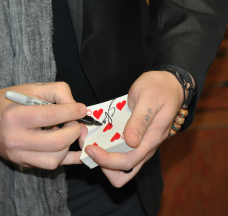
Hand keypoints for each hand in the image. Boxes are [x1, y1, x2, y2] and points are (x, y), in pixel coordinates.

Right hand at [0, 82, 86, 169]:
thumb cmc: (8, 101)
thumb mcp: (31, 88)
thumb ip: (57, 92)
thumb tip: (77, 108)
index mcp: (14, 116)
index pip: (51, 116)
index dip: (72, 112)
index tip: (81, 109)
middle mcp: (15, 139)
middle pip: (56, 142)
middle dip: (74, 131)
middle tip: (75, 122)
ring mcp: (18, 155)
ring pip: (55, 159)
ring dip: (68, 145)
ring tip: (66, 132)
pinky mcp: (22, 163)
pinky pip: (50, 166)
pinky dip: (66, 158)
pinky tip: (72, 148)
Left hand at [79, 71, 192, 186]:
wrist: (169, 84)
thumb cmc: (159, 89)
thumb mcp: (148, 99)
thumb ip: (140, 120)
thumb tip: (132, 142)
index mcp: (151, 139)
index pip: (128, 161)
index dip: (106, 160)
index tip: (90, 148)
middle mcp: (146, 147)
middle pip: (123, 171)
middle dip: (102, 163)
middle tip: (87, 145)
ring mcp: (141, 145)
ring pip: (121, 166)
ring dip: (103, 159)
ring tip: (90, 141)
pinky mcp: (136, 140)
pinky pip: (120, 152)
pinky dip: (107, 149)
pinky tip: (97, 136)